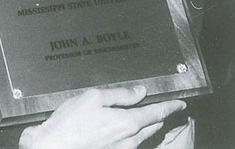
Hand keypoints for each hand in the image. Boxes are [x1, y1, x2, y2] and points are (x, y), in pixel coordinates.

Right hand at [19, 86, 185, 148]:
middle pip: (154, 126)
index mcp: (128, 122)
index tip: (180, 103)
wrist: (55, 147)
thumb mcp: (93, 97)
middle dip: (157, 115)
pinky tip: (115, 128)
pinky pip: (131, 144)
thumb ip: (119, 93)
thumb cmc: (69, 124)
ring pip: (143, 136)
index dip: (171, 106)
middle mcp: (130, 140)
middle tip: (155, 106)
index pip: (158, 112)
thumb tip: (139, 91)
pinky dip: (131, 135)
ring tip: (134, 116)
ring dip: (144, 126)